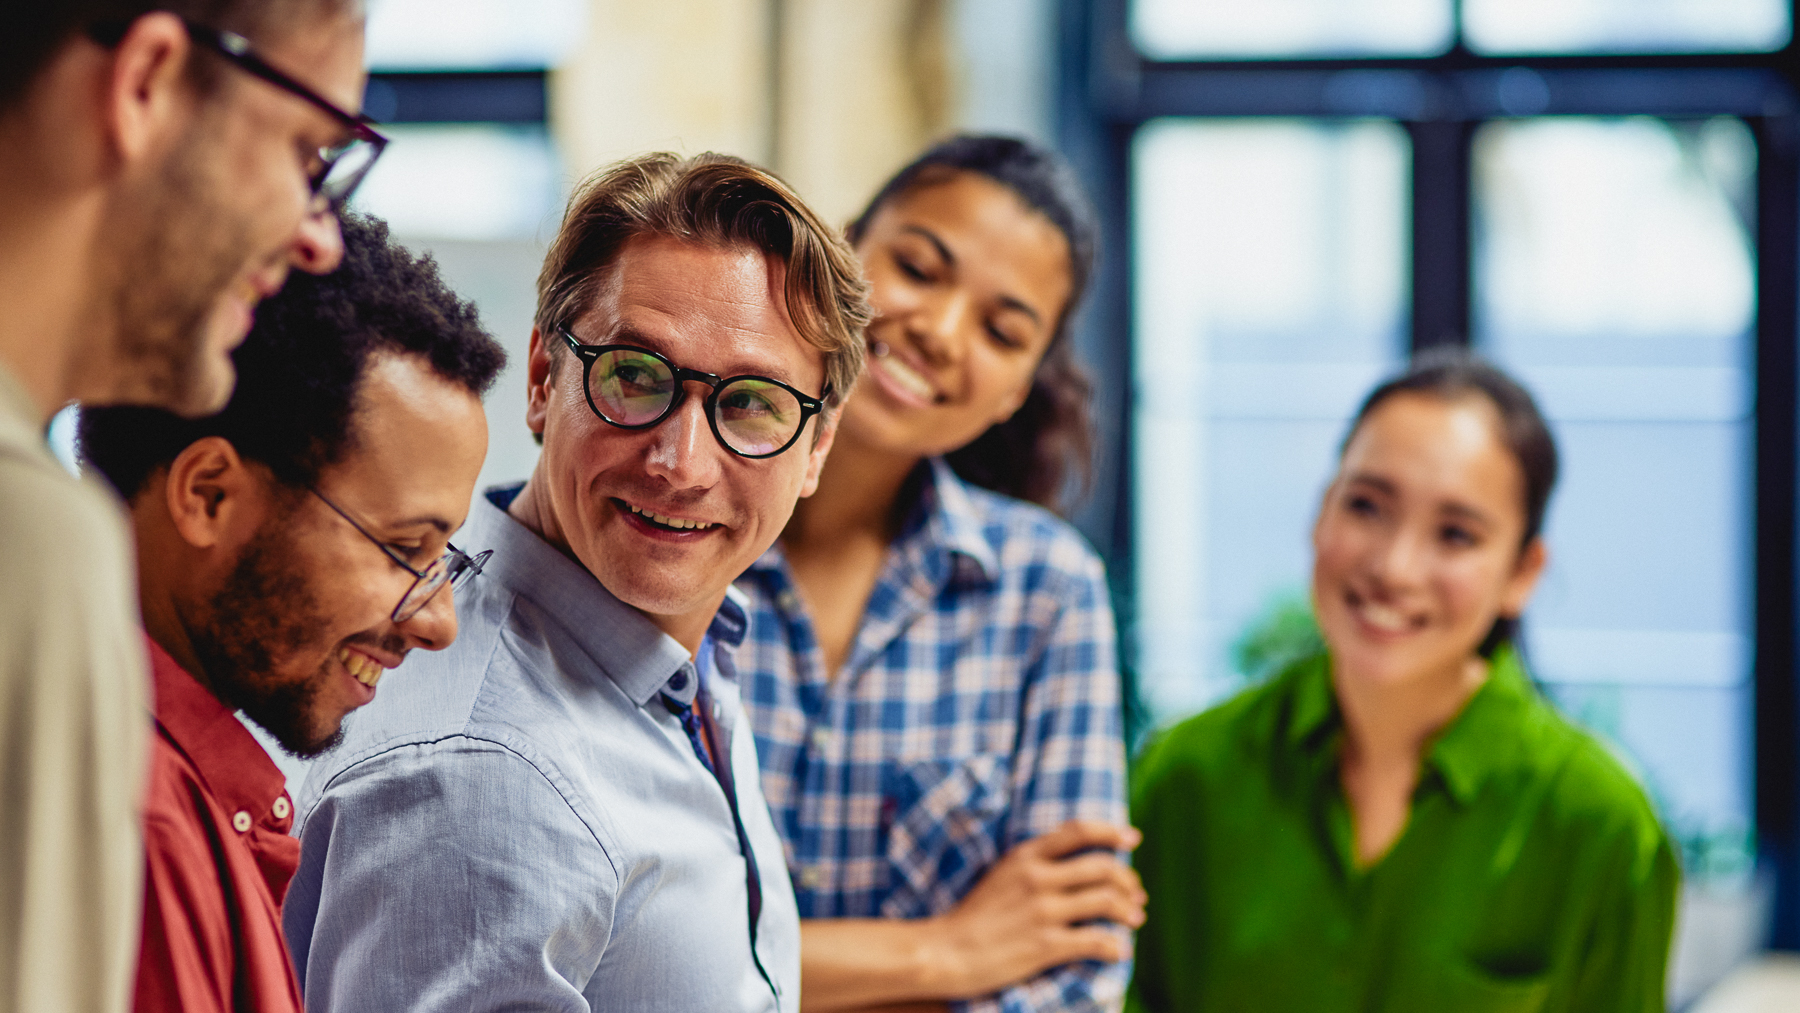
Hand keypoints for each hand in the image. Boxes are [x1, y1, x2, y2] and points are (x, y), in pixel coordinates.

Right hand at [925, 819, 1144, 998]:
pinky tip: (1119, 951)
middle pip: (1102, 867)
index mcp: (1025, 856)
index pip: (1079, 830)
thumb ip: (1035, 864)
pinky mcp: (1045, 945)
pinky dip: (1115, 947)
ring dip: (1129, 912)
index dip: (1111, 831)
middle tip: (1137, 894)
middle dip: (1128, 880)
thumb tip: (1075, 864)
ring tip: (1135, 920)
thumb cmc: (974, 916)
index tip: (1132, 837)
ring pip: (1106, 901)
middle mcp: (1037, 877)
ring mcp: (1042, 911)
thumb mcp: (1002, 874)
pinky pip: (1095, 941)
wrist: (945, 951)